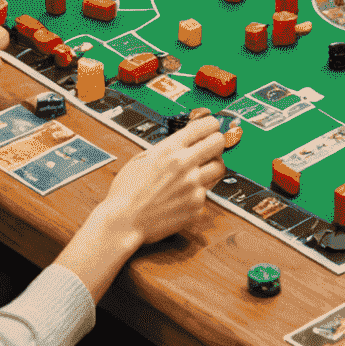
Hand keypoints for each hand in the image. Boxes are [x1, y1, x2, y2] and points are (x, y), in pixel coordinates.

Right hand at [100, 118, 227, 247]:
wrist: (124, 221)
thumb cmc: (127, 191)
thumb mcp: (143, 158)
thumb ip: (167, 147)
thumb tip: (185, 139)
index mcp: (170, 149)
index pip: (206, 125)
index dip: (211, 124)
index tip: (211, 127)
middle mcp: (185, 164)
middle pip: (219, 143)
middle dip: (216, 142)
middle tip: (210, 147)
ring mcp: (193, 185)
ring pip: (220, 167)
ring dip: (212, 166)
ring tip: (200, 170)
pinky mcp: (197, 204)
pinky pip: (208, 191)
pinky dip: (200, 190)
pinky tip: (186, 193)